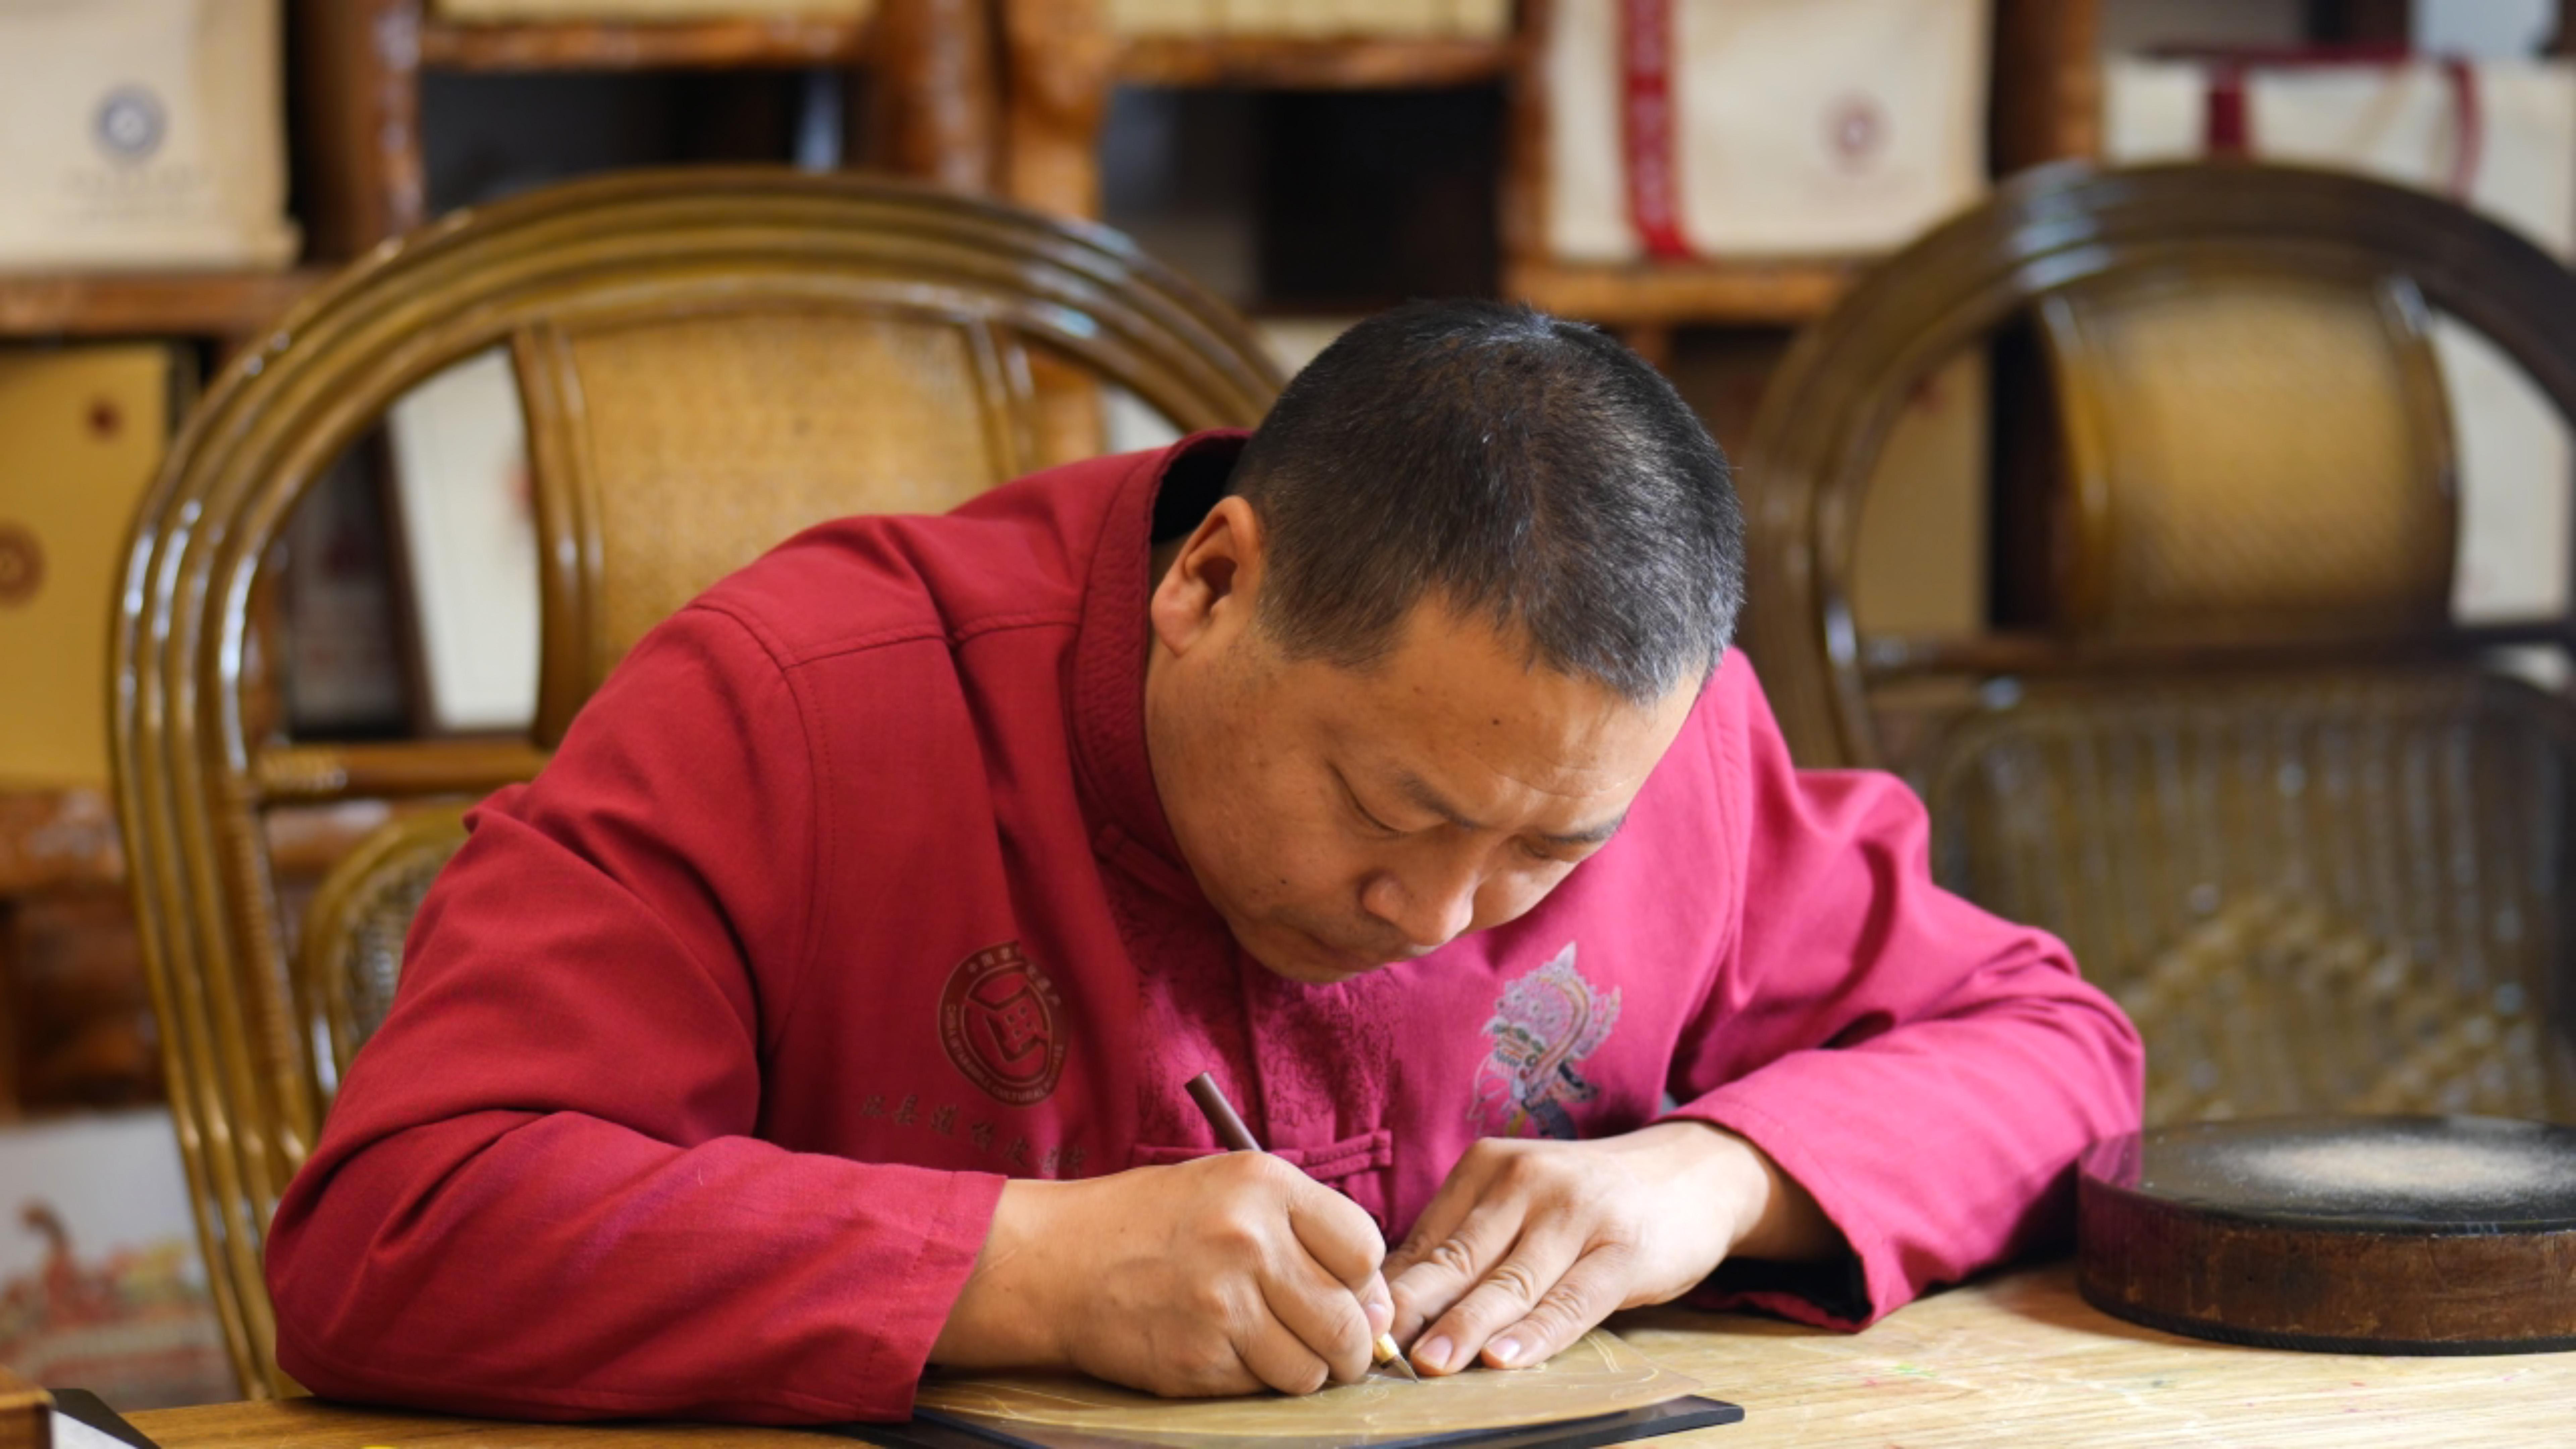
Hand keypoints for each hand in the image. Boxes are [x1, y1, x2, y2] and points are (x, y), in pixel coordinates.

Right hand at [931, 1152, 1391, 1396]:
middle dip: (1351, 1345)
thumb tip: (1373, 1298)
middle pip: (1348, 1321)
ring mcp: (1223, 1305)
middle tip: (1333, 1346)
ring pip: (1312, 1369)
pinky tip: (1224, 1351)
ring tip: (1272, 1347)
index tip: (1354, 1296)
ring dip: (1303, 1370)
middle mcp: (1250, 1242)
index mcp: (1265, 1186)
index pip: (1365, 1249)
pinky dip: (1254, 1381)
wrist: (1055, 1261)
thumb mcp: (1229, 1189)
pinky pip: (1261, 1389)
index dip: (1368, 1283)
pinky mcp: (1197, 1360)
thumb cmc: (1149, 1223)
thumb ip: (1302, 1229)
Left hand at [1384, 1122, 1831, 1376]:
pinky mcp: (1622, 1249)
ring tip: (1431, 1363)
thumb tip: (1394, 1300)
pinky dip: (1536, 1333)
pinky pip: (1571, 1301)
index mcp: (1488, 1166)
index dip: (1392, 1290)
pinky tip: (1506, 1359)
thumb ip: (1466, 1243)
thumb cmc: (1586, 1202)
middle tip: (1376, 1349)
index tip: (1357, 1328)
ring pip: (1510, 1282)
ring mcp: (1577, 1212)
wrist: (1688, 1175)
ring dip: (1467, 1326)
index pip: (1429, 1238)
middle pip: (1461, 1257)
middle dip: (1416, 1309)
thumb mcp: (1520, 1203)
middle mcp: (1527, 1179)